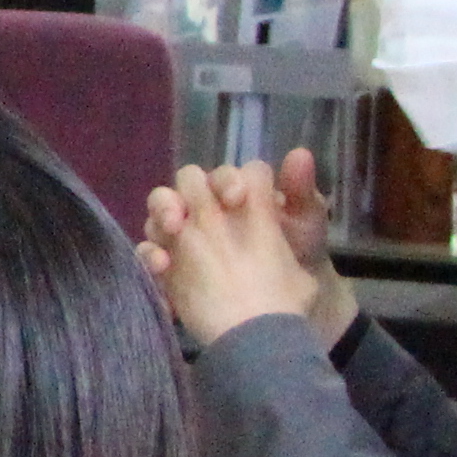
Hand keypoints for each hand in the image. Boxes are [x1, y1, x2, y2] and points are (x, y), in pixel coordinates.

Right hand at [137, 148, 352, 350]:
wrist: (285, 303)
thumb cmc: (298, 255)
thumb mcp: (307, 224)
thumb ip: (301, 191)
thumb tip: (300, 153)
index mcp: (238, 191)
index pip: (224, 174)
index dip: (227, 181)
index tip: (237, 199)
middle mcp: (207, 204)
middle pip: (184, 185)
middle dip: (184, 195)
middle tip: (191, 218)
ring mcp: (186, 233)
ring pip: (159, 211)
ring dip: (161, 216)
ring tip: (172, 233)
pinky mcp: (169, 263)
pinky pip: (149, 252)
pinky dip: (150, 256)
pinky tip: (162, 269)